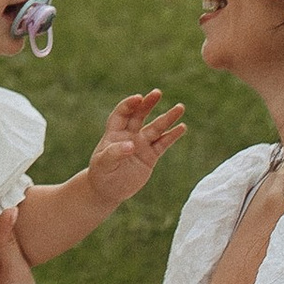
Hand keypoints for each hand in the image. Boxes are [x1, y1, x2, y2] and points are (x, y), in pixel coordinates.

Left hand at [88, 92, 185, 211]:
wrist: (108, 191)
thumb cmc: (101, 174)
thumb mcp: (103, 163)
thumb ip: (115, 152)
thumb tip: (131, 145)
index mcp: (114, 133)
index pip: (122, 114)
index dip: (129, 105)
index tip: (138, 98)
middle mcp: (129, 135)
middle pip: (140, 115)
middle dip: (148, 104)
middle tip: (157, 93)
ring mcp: (141, 145)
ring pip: (156, 128)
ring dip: (167, 118)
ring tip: (180, 107)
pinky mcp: (150, 156)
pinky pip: (163, 143)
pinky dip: (172, 135)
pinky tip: (182, 127)